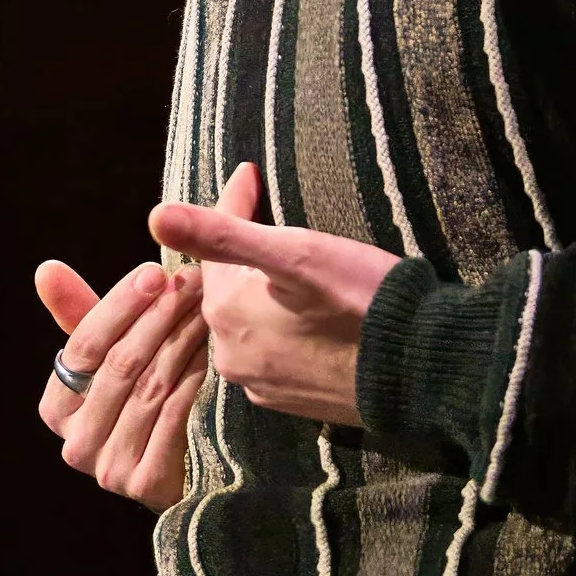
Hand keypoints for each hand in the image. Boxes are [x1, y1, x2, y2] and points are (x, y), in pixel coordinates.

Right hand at [32, 236, 218, 508]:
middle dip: (157, 316)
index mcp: (56, 409)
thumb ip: (79, 317)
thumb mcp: (106, 362)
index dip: (119, 306)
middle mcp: (74, 443)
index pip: (83, 347)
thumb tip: (47, 268)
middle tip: (189, 282)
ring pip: (149, 387)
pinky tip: (210, 349)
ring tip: (204, 306)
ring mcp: (109, 469)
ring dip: (180, 339)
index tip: (154, 273)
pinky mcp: (146, 484)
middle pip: (118, 365)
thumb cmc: (137, 404)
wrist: (178, 475)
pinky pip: (174, 414)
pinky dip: (194, 376)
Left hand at [148, 164, 399, 429]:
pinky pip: (274, 353)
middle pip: (227, 289)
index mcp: (224, 315)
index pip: (215, 247)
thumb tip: (155, 215)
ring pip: (249, 322)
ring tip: (281, 264)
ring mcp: (263, 385)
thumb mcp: (293, 254)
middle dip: (239, 252)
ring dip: (260, 292)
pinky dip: (280, 326)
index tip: (249, 172)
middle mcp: (232, 357)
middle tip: (258, 211)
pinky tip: (300, 314)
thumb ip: (223, 234)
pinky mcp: (296, 403)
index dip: (233, 203)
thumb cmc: (357, 301)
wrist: (419, 368)